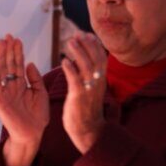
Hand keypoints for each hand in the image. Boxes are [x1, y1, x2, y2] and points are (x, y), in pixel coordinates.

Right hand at [0, 35, 48, 165]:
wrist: (33, 135)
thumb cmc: (37, 117)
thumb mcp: (40, 94)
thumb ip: (35, 79)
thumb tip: (30, 63)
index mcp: (20, 85)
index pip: (17, 65)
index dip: (17, 52)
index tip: (17, 39)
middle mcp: (10, 87)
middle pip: (8, 65)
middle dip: (8, 50)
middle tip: (7, 35)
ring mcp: (3, 93)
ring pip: (1, 71)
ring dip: (0, 56)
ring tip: (0, 42)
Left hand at [61, 33, 107, 152]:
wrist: (88, 131)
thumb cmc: (85, 110)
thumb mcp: (89, 90)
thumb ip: (86, 75)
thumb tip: (80, 60)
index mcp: (100, 81)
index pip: (101, 58)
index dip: (94, 45)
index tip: (86, 34)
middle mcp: (97, 83)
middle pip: (96, 59)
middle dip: (88, 45)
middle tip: (77, 34)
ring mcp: (89, 89)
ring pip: (87, 67)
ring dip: (79, 53)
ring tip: (70, 42)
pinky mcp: (79, 97)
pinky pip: (76, 80)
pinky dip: (71, 69)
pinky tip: (64, 61)